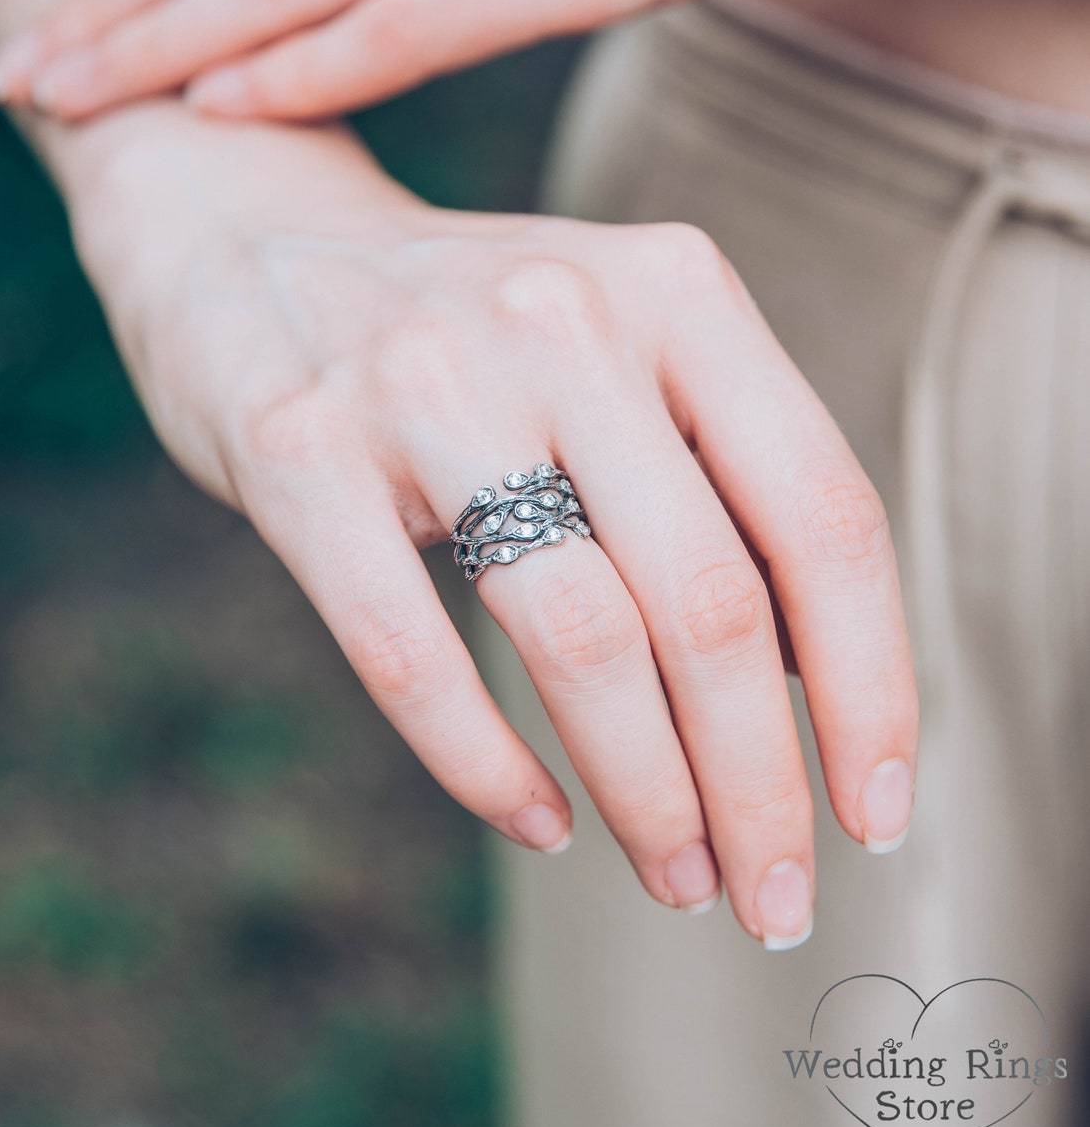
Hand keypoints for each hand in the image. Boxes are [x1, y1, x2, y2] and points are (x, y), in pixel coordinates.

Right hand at [68, 105, 917, 946]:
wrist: (248, 231)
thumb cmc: (466, 330)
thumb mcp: (616, 353)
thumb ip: (714, 480)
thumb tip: (808, 676)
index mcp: (676, 291)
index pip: (824, 517)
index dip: (872, 687)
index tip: (877, 814)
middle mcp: (565, 320)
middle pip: (709, 604)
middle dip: (758, 786)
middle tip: (770, 895)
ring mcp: (423, 381)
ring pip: (577, 639)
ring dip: (646, 795)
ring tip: (676, 877)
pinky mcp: (299, 451)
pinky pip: (410, 653)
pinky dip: (485, 768)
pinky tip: (537, 822)